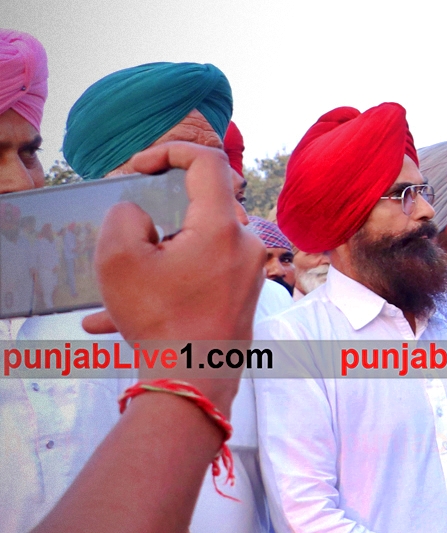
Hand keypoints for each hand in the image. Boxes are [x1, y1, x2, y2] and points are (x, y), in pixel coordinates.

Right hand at [79, 142, 263, 408]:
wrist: (192, 380)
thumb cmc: (158, 320)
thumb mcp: (119, 259)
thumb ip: (124, 217)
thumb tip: (141, 213)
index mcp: (222, 226)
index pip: (207, 161)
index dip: (169, 151)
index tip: (137, 168)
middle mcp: (245, 243)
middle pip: (202, 204)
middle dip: (159, 212)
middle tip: (127, 230)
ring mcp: (248, 271)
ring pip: (194, 246)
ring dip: (154, 260)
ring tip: (113, 291)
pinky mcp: (243, 295)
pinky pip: (200, 276)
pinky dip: (164, 287)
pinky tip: (111, 321)